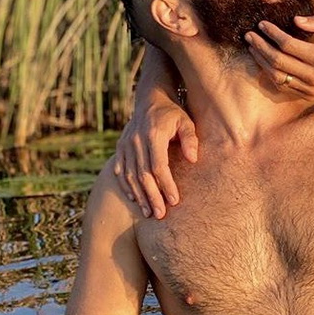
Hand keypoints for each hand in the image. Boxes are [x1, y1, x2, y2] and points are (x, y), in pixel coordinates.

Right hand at [113, 98, 197, 218]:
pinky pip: (120, 170)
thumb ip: (190, 139)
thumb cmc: (173, 114)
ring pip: (130, 175)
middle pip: (143, 174)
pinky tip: (133, 199)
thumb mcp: (186, 122)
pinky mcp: (120, 147)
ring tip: (148, 212)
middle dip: (152, 196)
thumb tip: (193, 159)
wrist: (150, 99)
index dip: (166, 184)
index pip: (159, 166)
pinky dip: (126, 186)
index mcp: (154, 135)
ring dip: (139, 195)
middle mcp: (137, 140)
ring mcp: (126, 144)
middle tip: (161, 215)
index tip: (174, 200)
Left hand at [244, 14, 313, 98]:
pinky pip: (283, 87)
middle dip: (260, 46)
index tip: (262, 24)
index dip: (272, 34)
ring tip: (252, 48)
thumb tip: (295, 20)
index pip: (288, 45)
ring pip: (277, 76)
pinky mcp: (308, 96)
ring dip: (261, 61)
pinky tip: (263, 62)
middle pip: (278, 61)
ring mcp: (311, 88)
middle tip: (249, 35)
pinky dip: (270, 74)